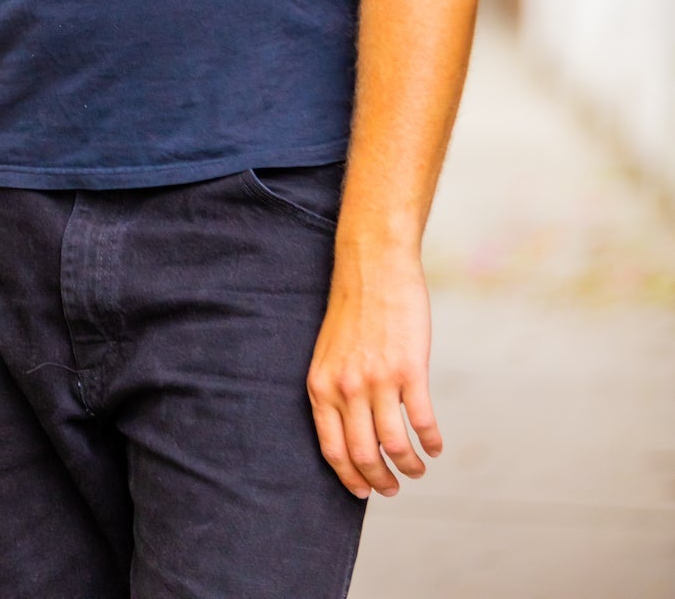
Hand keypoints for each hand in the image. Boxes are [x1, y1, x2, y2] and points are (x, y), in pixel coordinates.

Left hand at [306, 246, 441, 499]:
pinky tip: (434, 446)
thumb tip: (350, 431)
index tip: (363, 492)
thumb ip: (336, 390)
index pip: (331, 448)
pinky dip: (430, 442)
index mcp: (321, 385)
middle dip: (380, 481)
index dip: (349, 477)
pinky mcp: (410, 370)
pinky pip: (422, 421)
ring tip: (417, 469)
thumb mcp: (329, 352)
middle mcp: (347, 387)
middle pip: (364, 455)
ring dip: (409, 466)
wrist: (373, 265)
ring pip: (395, 445)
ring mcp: (379, 379)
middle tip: (393, 488)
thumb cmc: (354, 308)